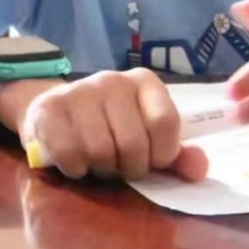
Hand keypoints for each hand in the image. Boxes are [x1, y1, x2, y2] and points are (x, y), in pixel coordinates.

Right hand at [14, 68, 207, 179]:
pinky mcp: (48, 108)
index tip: (150, 161)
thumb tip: (199, 169)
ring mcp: (78, 91)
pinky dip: (74, 168)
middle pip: (132, 143)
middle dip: (128, 167)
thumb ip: (176, 156)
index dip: (160, 154)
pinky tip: (74, 161)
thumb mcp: (147, 138)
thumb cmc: (109, 128)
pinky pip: (70, 154)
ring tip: (96, 162)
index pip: (165, 122)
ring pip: (101, 152)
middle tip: (119, 164)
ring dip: (100, 169)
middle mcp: (112, 79)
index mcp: (143, 82)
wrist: (54, 113)